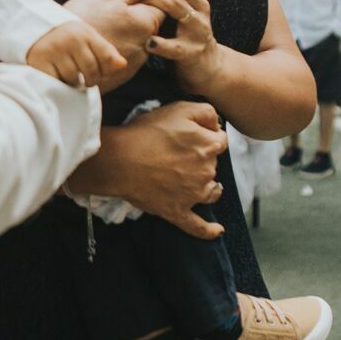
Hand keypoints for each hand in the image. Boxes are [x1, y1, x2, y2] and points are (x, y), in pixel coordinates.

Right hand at [26, 19, 125, 88]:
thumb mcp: (85, 37)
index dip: (106, 70)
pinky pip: (57, 82)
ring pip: (74, 79)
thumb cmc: (63, 35)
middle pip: (92, 72)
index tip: (100, 72)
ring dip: (73, 82)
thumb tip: (122, 65)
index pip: (107, 58)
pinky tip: (57, 77)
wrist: (30, 25)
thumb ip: (104, 51)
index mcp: (85, 33)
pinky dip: (58, 83)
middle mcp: (71, 41)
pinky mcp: (40, 62)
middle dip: (90, 79)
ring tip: (68, 75)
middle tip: (84, 78)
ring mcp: (55, 52)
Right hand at [62, 0, 163, 75]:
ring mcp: (133, 64)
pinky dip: (114, 48)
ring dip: (123, 31)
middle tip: (107, 7)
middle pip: (148, 23)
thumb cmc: (81, 21)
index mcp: (146, 24)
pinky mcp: (120, 76)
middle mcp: (146, 47)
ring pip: (135, 40)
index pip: (160, 3)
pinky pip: (123, 56)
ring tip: (99, 24)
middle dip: (133, 13)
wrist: (56, 55)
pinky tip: (97, 41)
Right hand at [67, 101, 227, 239]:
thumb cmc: (147, 132)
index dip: (206, 135)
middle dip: (202, 159)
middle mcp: (207, 172)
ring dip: (208, 187)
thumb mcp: (179, 109)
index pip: (220, 140)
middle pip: (213, 165)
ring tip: (195, 181)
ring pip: (210, 191)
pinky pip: (197, 226)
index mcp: (210, 146)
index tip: (192, 135)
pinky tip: (217, 230)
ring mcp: (194, 195)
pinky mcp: (178, 211)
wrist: (121, 160)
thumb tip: (218, 125)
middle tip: (179, 153)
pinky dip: (208, 230)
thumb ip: (206, 112)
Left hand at [123, 0, 222, 93]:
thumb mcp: (172, 5)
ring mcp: (197, 27)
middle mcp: (198, 3)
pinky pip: (176, 46)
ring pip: (178, 7)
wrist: (206, 65)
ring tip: (133, 3)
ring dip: (155, 1)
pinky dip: (161, 44)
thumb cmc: (179, 31)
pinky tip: (147, 42)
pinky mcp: (193, 51)